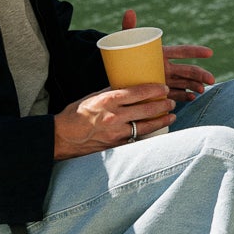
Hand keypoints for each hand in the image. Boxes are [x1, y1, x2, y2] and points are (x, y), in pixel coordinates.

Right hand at [53, 83, 174, 159]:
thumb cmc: (76, 114)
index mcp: (108, 100)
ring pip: (146, 126)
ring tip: (171, 116)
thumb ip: (111, 93)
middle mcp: (114, 116)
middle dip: (162, 105)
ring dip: (161, 121)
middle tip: (171, 101)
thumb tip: (128, 87)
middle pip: (146, 109)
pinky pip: (137, 138)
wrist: (63, 137)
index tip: (164, 87)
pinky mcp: (116, 145)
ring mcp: (116, 133)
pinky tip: (156, 130)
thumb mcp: (93, 97)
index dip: (154, 89)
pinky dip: (148, 133)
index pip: (138, 92)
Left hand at [121, 7, 214, 104]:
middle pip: (187, 70)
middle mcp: (166, 67)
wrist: (116, 74)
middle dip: (200, 74)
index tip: (209, 52)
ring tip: (201, 91)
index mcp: (162, 53)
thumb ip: (129, 28)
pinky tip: (192, 98)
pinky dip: (185, 97)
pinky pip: (176, 94)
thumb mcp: (126, 42)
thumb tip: (130, 11)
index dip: (196, 51)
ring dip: (195, 86)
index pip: (182, 51)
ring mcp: (165, 80)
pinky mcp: (161, 91)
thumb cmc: (122, 55)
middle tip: (211, 80)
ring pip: (184, 83)